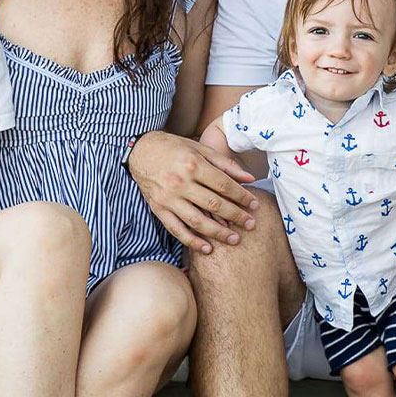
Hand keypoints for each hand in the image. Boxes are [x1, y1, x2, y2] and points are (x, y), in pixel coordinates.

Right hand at [128, 130, 259, 253]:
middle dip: (235, 216)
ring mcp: (168, 198)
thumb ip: (226, 164)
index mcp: (193, 164)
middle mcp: (180, 182)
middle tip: (251, 224)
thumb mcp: (200, 149)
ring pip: (197, 221)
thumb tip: (250, 178)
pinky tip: (207, 248)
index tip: (254, 205)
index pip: (224, 185)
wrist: (140, 150)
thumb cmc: (174, 148)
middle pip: (214, 204)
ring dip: (218, 232)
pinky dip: (191, 241)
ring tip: (234, 239)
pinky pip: (176, 229)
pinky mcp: (158, 208)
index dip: (242, 197)